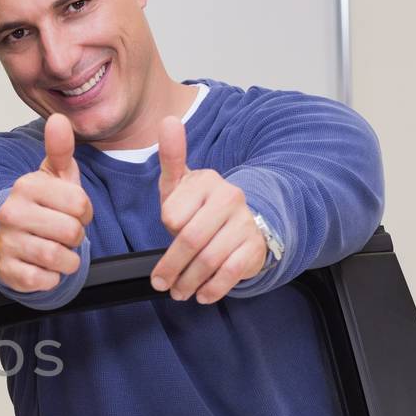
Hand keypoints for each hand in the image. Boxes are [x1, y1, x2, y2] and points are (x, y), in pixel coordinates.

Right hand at [0, 113, 92, 292]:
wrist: (13, 240)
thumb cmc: (42, 207)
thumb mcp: (55, 177)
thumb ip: (60, 149)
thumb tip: (59, 119)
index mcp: (26, 186)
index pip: (80, 204)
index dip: (85, 213)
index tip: (73, 213)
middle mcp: (11, 212)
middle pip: (71, 232)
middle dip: (76, 237)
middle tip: (64, 233)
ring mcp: (6, 242)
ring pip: (59, 258)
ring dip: (68, 260)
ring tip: (59, 250)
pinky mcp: (6, 271)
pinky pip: (45, 280)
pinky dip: (53, 278)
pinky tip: (45, 267)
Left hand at [149, 116, 266, 304]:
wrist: (246, 223)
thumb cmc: (201, 206)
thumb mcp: (181, 184)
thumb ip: (171, 157)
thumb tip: (168, 121)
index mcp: (208, 182)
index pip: (173, 214)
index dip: (168, 226)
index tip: (170, 231)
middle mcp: (230, 199)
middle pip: (189, 240)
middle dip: (171, 266)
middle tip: (161, 282)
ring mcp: (245, 224)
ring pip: (208, 260)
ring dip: (188, 282)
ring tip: (179, 291)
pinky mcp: (255, 247)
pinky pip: (230, 273)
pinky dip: (213, 289)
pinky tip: (203, 294)